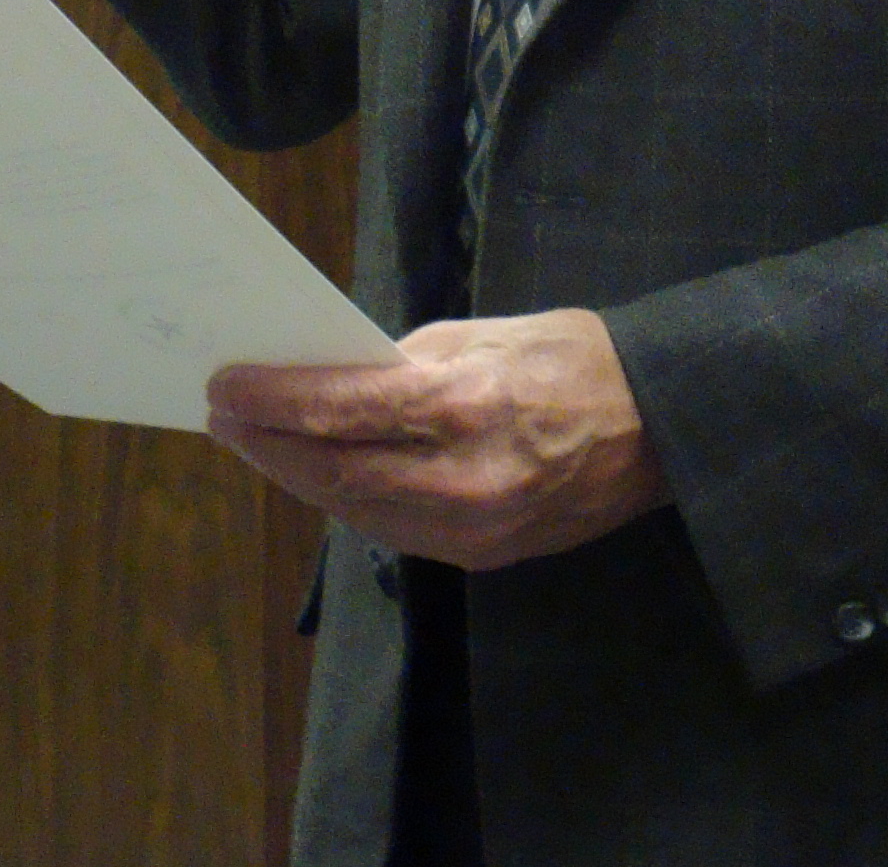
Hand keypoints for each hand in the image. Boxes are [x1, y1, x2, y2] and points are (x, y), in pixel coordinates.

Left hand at [205, 309, 667, 571]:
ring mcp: (472, 528)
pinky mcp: (482, 555)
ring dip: (300, 476)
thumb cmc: (576, 359)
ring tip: (258, 442)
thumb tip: (337, 378)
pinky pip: (393, 529)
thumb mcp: (490, 333)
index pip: (340, 409)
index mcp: (465, 404)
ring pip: (357, 509)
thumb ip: (408, 361)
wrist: (662, 428)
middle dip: (269, 445)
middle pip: (334, 471)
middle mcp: (462, 478)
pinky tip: (323, 472)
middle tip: (225, 416)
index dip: (273, 401)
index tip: (225, 385)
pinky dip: (348, 499)